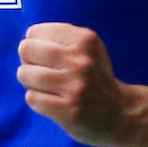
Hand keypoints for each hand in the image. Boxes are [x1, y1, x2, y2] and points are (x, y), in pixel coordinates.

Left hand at [17, 22, 135, 146]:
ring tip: (46, 88)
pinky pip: (31, 98)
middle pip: (26, 50)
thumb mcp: (88, 49)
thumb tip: (26, 42)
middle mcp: (80, 60)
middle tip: (42, 72)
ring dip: (30, 82)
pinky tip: (52, 102)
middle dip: (28, 62)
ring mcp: (74, 86)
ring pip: (25, 74)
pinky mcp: (68, 110)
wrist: (122, 113)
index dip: (34, 45)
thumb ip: (60, 40)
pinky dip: (36, 100)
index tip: (46, 57)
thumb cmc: (97, 78)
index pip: (34, 33)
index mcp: (84, 39)